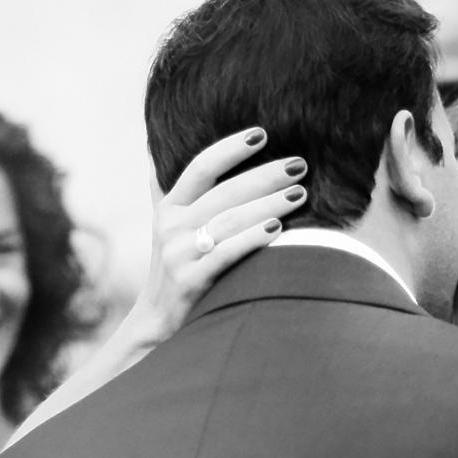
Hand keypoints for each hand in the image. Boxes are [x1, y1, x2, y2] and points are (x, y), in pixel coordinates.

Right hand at [126, 127, 306, 342]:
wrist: (158, 324)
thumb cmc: (175, 268)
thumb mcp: (166, 226)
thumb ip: (166, 188)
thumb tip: (158, 146)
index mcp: (170, 207)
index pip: (202, 167)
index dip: (231, 148)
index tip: (262, 133)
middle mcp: (172, 226)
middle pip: (225, 192)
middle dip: (265, 176)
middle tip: (299, 164)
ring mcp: (179, 254)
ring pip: (230, 221)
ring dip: (269, 204)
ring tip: (300, 195)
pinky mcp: (190, 280)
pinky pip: (227, 253)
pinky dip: (253, 238)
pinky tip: (278, 227)